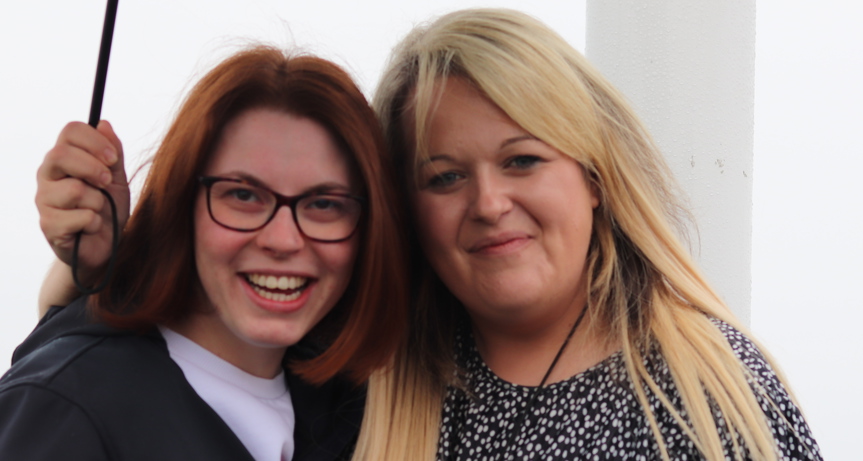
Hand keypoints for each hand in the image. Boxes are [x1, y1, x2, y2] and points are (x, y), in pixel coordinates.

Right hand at [35, 120, 130, 286]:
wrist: (106, 245)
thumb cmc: (109, 208)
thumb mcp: (117, 178)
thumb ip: (113, 153)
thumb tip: (104, 124)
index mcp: (64, 158)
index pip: (70, 131)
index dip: (94, 141)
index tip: (112, 158)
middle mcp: (48, 175)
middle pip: (61, 155)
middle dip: (93, 168)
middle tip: (106, 182)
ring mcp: (44, 200)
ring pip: (74, 190)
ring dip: (98, 202)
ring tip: (98, 210)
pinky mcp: (48, 225)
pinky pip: (80, 217)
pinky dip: (95, 223)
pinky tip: (91, 227)